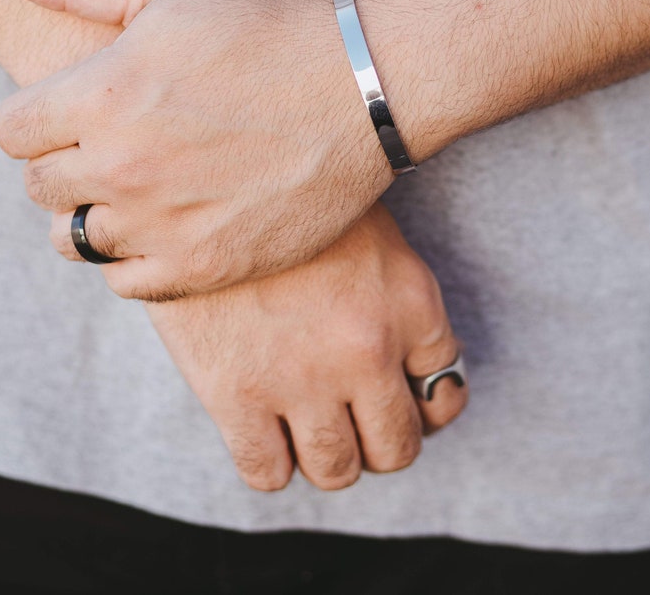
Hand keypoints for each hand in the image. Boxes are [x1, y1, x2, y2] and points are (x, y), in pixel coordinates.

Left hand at [0, 0, 392, 299]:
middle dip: (64, 164)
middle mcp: (124, 170)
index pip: (11, 132)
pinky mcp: (207, 266)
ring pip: (74, 240)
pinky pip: (126, 284)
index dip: (36, 120)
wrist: (361, 92)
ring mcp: (165, 226)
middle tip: (112, 147)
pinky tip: (160, 228)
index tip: (73, 114)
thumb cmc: (267, 31)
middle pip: (39, 188)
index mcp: (103, 99)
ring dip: (92, 214)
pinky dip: (130, 260)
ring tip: (134, 190)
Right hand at [146, 203, 466, 490]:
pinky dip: (270, 462)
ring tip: (308, 427)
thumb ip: (399, 298)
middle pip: (398, 448)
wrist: (203, 174)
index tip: (401, 402)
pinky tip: (261, 429)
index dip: (426, 408)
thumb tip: (415, 369)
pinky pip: (268, 473)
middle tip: (355, 421)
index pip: (446, 392)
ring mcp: (303, 377)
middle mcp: (368, 348)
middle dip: (380, 443)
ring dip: (329, 458)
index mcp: (411, 301)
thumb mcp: (371, 231)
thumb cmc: (290, 201)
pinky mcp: (235, 393)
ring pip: (338, 470)